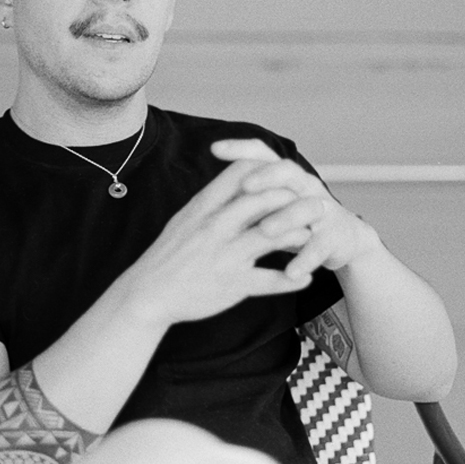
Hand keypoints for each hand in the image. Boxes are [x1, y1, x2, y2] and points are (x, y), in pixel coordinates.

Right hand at [115, 158, 315, 327]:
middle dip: (295, 199)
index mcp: (205, 206)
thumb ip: (213, 199)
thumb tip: (239, 179)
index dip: (269, 172)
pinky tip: (306, 280)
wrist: (148, 292)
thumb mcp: (186, 217)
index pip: (243, 173)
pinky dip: (291, 280)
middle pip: (264, 199)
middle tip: (317, 203)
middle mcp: (216, 226)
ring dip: (299, 234)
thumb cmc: (169, 254)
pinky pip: (269, 280)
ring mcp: (225, 255)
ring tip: (313, 235)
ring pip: (272, 235)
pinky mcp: (232, 284)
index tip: (286, 179)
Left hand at [211, 139, 378, 276]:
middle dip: (266, 177)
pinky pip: (320, 246)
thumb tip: (208, 188)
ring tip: (265, 230)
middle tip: (245, 187)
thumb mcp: (270, 205)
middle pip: (286, 171)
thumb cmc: (294, 221)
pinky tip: (291, 273)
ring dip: (285, 218)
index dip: (240, 148)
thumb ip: (246, 195)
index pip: (261, 154)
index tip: (214, 149)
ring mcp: (322, 210)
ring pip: (305, 207)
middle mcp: (304, 186)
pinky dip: (306, 259)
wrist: (342, 239)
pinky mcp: (334, 237)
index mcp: (283, 177)